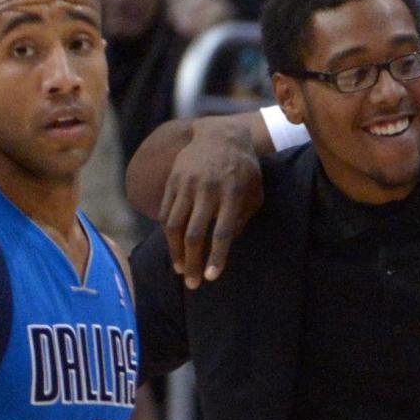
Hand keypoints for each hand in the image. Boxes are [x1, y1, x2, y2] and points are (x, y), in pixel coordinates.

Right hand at [162, 116, 265, 287]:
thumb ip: (243, 217)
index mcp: (232, 193)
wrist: (220, 135)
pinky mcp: (173, 181)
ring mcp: (186, 184)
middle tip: (192, 284)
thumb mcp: (254, 191)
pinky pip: (165, 211)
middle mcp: (207, 189)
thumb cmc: (244, 170)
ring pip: (174, 225)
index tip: (212, 277)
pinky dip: (167, 233)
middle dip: (192, 262)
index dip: (216, 256)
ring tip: (180, 269)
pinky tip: (173, 248)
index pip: (222, 232)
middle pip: (194, 233)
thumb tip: (225, 244)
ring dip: (175, 252)